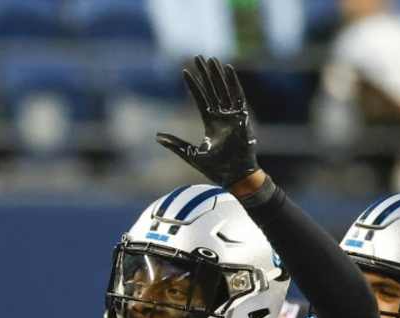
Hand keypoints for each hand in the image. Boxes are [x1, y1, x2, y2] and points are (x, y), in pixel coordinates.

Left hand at [156, 56, 259, 187]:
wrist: (235, 178)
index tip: (184, 71)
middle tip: (198, 57)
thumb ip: (175, 144)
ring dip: (217, 75)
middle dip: (205, 74)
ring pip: (224, 90)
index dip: (193, 85)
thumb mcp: (191, 154)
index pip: (201, 99)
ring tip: (211, 59)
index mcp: (212, 123)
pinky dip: (233, 83)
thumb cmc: (217, 170)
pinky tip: (227, 69)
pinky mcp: (243, 118)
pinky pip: (238, 96)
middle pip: (213, 90)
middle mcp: (222, 117)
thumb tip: (157, 137)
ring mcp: (233, 116)